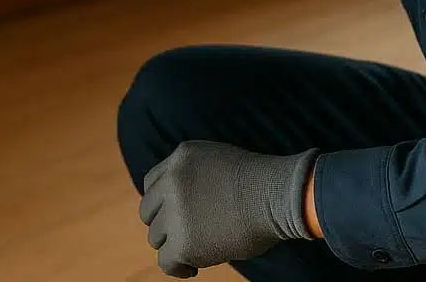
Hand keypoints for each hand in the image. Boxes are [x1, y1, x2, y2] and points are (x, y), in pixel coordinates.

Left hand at [139, 140, 318, 277]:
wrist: (277, 195)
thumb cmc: (263, 184)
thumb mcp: (221, 163)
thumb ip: (197, 176)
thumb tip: (189, 205)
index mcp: (182, 157)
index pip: (152, 183)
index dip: (161, 203)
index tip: (173, 216)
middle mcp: (172, 181)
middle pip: (149, 211)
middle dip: (164, 225)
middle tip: (184, 236)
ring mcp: (175, 211)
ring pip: (157, 237)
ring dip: (173, 245)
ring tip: (196, 253)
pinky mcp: (183, 241)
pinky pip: (165, 262)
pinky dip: (177, 268)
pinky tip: (193, 269)